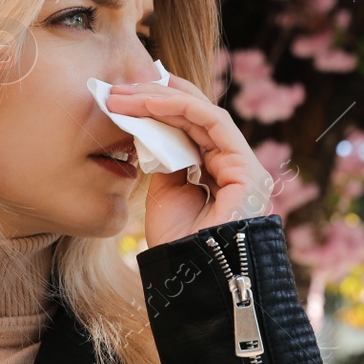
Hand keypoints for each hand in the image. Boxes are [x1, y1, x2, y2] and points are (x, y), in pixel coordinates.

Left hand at [105, 76, 275, 247]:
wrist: (190, 274)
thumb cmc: (177, 242)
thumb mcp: (166, 192)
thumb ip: (168, 159)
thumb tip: (153, 128)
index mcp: (219, 172)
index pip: (193, 127)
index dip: (163, 104)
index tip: (127, 93)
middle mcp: (235, 166)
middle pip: (197, 117)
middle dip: (155, 97)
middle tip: (117, 88)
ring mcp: (244, 166)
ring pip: (203, 113)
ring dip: (161, 98)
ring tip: (125, 94)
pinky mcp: (246, 168)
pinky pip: (213, 123)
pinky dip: (181, 107)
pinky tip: (150, 103)